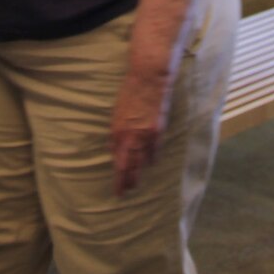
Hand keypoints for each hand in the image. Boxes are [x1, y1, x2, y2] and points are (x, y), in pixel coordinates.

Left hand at [109, 67, 173, 196]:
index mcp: (118, 133)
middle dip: (128, 182)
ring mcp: (147, 135)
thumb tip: (115, 150)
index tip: (117, 192)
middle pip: (131, 167)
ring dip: (139, 173)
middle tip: (125, 193)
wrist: (148, 79)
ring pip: (143, 162)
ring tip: (135, 184)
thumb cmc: (129, 93)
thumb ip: (115, 134)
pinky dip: (151, 158)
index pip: (118, 164)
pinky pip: (154, 151)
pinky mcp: (159, 131)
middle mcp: (132, 137)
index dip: (118, 180)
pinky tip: (149, 164)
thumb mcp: (115, 114)